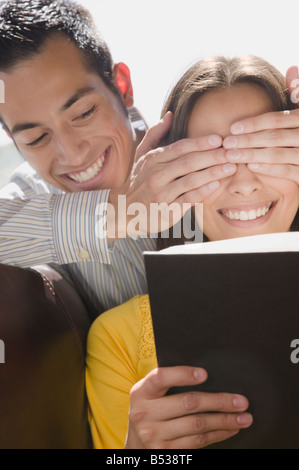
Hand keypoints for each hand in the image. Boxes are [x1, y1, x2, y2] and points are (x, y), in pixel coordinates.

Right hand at [108, 113, 236, 239]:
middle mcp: (156, 175)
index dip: (200, 142)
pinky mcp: (167, 210)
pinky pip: (188, 199)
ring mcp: (161, 193)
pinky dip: (202, 192)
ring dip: (213, 173)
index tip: (219, 139)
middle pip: (189, 162)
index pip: (180, 147)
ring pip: (190, 180)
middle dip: (213, 156)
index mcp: (153, 159)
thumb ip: (155, 134)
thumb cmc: (138, 181)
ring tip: (230, 167)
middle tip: (231, 152)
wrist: (124, 210)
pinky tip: (215, 185)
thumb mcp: (141, 155)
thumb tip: (169, 114)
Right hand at [124, 366, 252, 448]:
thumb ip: (167, 384)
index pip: (161, 378)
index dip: (182, 375)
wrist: (136, 446)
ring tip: (244, 417)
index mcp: (140, 392)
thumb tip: (208, 376)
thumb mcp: (149, 395)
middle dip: (219, 402)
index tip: (205, 374)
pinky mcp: (166, 453)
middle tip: (242, 401)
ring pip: (198, 425)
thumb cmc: (150, 411)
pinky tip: (230, 429)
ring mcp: (154, 436)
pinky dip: (218, 434)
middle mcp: (144, 414)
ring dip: (225, 421)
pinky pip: (198, 442)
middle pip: (188, 403)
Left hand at [223, 66, 298, 182]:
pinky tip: (251, 166)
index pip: (276, 120)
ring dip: (252, 155)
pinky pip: (287, 171)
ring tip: (232, 156)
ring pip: (278, 154)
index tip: (233, 128)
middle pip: (274, 137)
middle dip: (248, 140)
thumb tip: (292, 68)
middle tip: (226, 143)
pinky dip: (269, 169)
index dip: (254, 124)